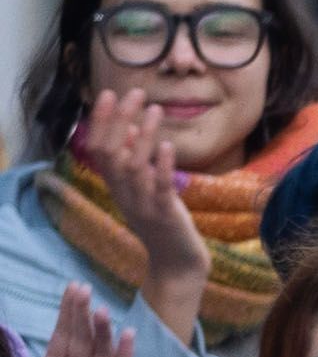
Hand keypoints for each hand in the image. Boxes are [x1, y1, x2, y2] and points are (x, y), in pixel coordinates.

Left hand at [35, 288, 130, 356]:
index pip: (63, 336)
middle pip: (82, 341)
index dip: (67, 314)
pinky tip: (127, 335)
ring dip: (101, 331)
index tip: (73, 289)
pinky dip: (124, 355)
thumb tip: (33, 343)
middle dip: (82, 315)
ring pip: (100, 353)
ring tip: (101, 311)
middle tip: (83, 290)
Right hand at [70, 88, 208, 337]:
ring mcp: (143, 205)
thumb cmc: (163, 223)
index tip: (110, 93)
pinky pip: (160, 188)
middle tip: (134, 92)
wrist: (177, 265)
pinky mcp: (166, 215)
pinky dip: (162, 165)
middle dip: (119, 121)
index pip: (100, 149)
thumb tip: (129, 130)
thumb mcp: (145, 190)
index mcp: (118, 187)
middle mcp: (124, 194)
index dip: (103, 121)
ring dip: (143, 136)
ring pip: (133, 166)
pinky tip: (168, 145)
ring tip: (155, 109)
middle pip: (110, 153)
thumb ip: (135, 163)